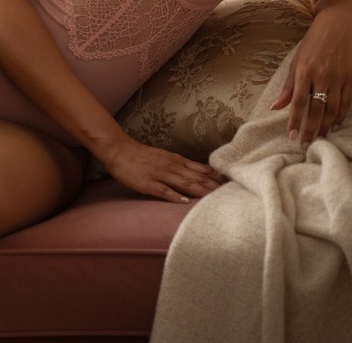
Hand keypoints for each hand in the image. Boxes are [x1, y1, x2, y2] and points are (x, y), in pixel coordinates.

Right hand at [101, 135, 223, 202]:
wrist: (118, 149)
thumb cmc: (141, 155)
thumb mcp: (165, 156)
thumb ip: (181, 165)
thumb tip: (201, 173)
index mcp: (176, 160)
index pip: (202, 170)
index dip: (218, 179)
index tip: (233, 185)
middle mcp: (171, 166)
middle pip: (197, 179)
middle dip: (214, 189)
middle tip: (232, 197)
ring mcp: (159, 175)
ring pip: (184, 184)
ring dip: (200, 192)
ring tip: (215, 201)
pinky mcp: (147, 184)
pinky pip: (163, 191)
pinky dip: (174, 196)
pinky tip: (183, 202)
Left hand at [270, 6, 351, 147]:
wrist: (335, 27)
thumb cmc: (311, 45)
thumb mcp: (295, 62)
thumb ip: (288, 87)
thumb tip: (275, 108)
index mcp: (304, 71)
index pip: (298, 102)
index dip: (294, 121)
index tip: (291, 137)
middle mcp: (321, 75)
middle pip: (316, 109)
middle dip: (310, 129)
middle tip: (305, 145)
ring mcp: (338, 77)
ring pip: (333, 109)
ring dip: (326, 126)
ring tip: (319, 138)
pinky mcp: (351, 78)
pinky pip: (346, 103)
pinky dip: (341, 116)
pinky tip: (334, 125)